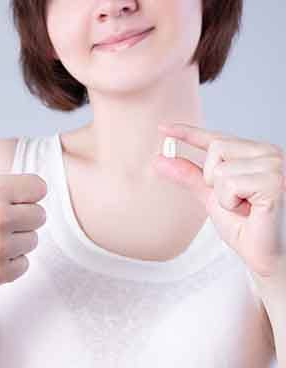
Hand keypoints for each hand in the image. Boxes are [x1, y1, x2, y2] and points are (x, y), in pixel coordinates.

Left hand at [153, 122, 285, 277]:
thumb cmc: (244, 225)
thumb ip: (188, 175)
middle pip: (216, 148)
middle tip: (233, 199)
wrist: (263, 253)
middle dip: (212, 179)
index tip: (163, 128)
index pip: (216, 138)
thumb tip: (159, 159)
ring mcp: (274, 165)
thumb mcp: (210, 195)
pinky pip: (229, 184)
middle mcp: (267, 153)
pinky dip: (230, 203)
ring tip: (244, 208)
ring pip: (220, 169)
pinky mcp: (274, 182)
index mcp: (253, 154)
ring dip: (223, 196)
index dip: (188, 132)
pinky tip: (250, 211)